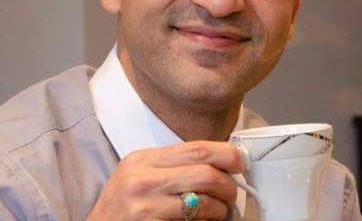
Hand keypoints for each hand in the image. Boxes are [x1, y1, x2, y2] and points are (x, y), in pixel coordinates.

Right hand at [86, 140, 244, 219]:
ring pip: (204, 202)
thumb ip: (172, 167)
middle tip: (232, 195)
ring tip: (218, 213)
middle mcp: (142, 178)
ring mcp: (145, 205)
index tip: (240, 162)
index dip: (226, 154)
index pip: (196, 148)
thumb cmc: (120, 210)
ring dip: (220, 210)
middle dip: (229, 185)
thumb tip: (218, 163)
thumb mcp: (139, 177)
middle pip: (206, 173)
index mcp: (142, 160)